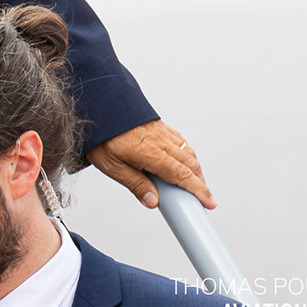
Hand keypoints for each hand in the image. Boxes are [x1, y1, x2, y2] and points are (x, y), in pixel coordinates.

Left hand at [86, 119, 212, 209]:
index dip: (199, 190)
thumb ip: (135, 184)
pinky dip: (187, 154)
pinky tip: (184, 160)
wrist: (97, 103)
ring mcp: (161, 131)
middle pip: (190, 164)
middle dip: (201, 183)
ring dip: (196, 168)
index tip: (209, 202)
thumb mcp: (112, 166)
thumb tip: (153, 201)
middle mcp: (161, 141)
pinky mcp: (158, 125)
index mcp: (151, 153)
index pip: (182, 176)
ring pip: (187, 152)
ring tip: (196, 183)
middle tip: (204, 198)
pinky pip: (180, 141)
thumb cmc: (101, 135)